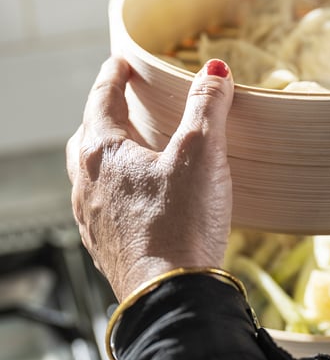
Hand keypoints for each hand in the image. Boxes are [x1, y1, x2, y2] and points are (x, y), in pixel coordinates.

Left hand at [66, 57, 233, 301]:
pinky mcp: (106, 247)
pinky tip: (135, 202)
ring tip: (129, 153)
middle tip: (122, 106)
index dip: (113, 76)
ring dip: (104, 156)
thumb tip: (214, 72)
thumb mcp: (201, 154)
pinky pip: (100, 207)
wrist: (171, 296)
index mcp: (104, 154)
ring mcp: (93, 218)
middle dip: (102, 116)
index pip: (102, 100)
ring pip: (88, 175)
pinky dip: (113, 192)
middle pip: (86, 137)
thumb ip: (207, 107)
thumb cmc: (182, 222)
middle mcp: (88, 184)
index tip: (121, 64)